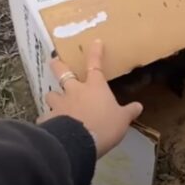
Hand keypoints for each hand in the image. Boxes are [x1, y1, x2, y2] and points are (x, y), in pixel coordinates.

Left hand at [38, 40, 143, 156]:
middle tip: (53, 60)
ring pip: (51, 94)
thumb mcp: (122, 120)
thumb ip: (129, 112)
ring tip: (54, 101)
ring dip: (53, 96)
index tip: (95, 41)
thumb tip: (139, 106)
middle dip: (58, 65)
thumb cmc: (104, 126)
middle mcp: (74, 90)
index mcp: (94, 87)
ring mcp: (60, 103)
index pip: (95, 64)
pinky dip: (47, 120)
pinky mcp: (49, 118)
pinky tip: (49, 126)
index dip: (95, 52)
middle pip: (63, 73)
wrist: (79, 142)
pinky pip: (46, 116)